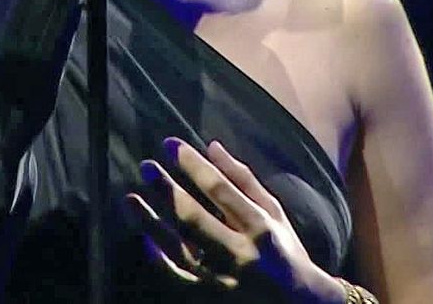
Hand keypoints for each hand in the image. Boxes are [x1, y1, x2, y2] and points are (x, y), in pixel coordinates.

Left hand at [126, 138, 342, 302]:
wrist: (300, 303)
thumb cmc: (283, 250)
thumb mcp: (273, 211)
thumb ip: (243, 179)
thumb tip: (212, 146)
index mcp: (260, 226)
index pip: (221, 190)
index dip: (193, 165)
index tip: (170, 144)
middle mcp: (241, 253)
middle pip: (196, 219)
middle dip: (168, 190)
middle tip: (146, 166)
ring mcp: (224, 279)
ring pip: (181, 251)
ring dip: (152, 224)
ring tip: (131, 199)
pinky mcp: (211, 297)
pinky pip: (179, 279)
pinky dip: (160, 259)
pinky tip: (145, 238)